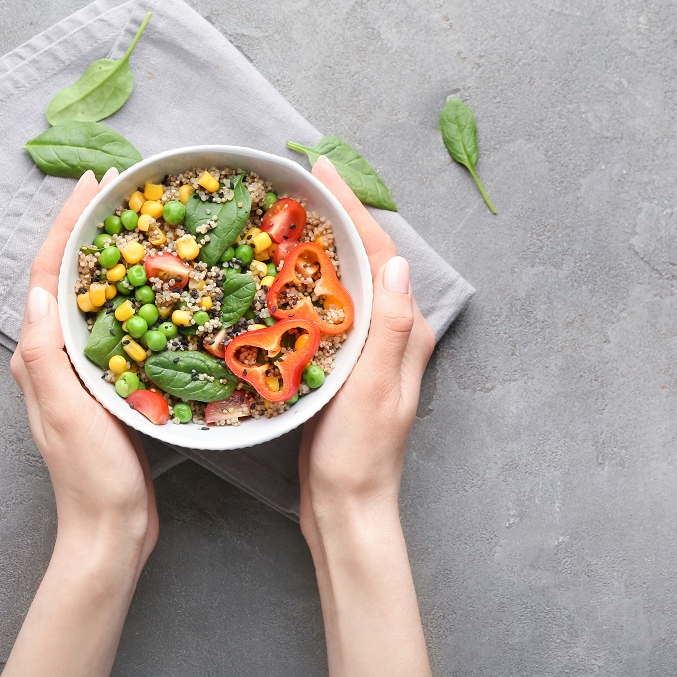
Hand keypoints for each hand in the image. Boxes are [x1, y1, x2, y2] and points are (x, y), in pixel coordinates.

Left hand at [9, 168, 157, 568]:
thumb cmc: (92, 478)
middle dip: (86, 228)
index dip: (67, 225)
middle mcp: (52, 357)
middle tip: (118, 190)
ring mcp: (80, 371)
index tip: (92, 184)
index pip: (48, 275)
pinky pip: (116, 324)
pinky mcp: (107, 385)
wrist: (113, 531)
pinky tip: (159, 283)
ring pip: (92, 297)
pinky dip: (133, 294)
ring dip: (109, 255)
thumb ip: (45, 356)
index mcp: (38, 358)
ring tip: (138, 220)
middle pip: (66, 277)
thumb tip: (40, 292)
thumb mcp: (68, 414)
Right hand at [299, 155, 438, 676]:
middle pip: (361, 256)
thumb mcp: (374, 389)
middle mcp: (389, 333)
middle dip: (335, 213)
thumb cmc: (360, 456)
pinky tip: (274, 274)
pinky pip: (322, 308)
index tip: (320, 167)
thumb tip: (394, 261)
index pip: (377, 251)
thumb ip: (388, 327)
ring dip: (318, 242)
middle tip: (299, 179)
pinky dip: (301, 281)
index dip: (349, 206)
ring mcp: (365, 350)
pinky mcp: (339, 366)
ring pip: (341, 279)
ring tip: (284, 212)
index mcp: (402, 331)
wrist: (347, 509)